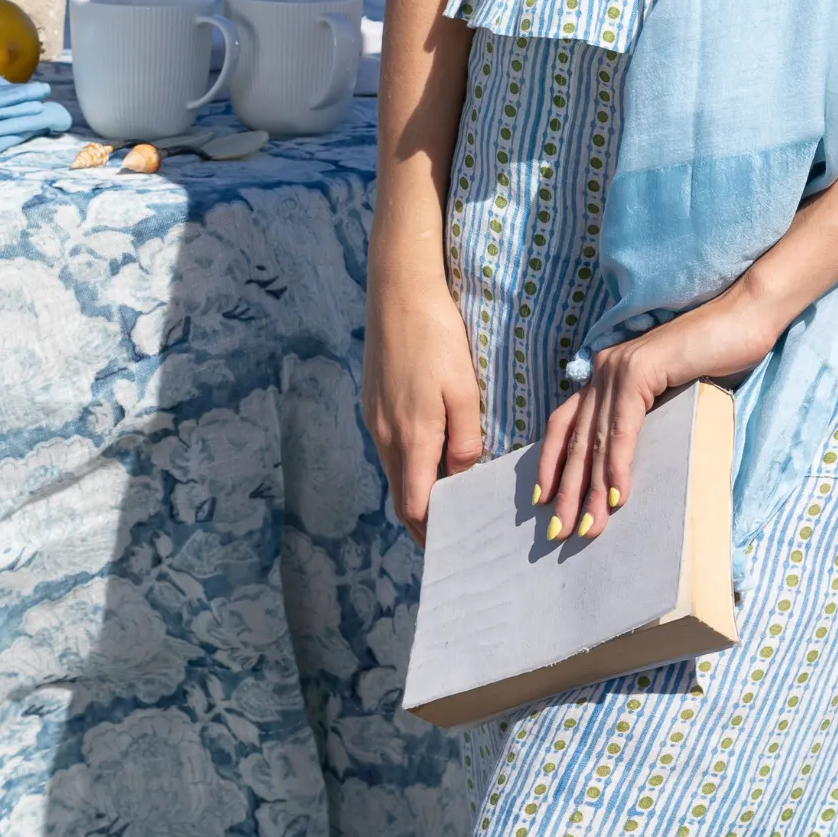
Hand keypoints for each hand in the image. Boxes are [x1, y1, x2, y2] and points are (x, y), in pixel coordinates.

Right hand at [364, 275, 486, 544]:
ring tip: (449, 496)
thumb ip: (464, 440)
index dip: (429, 531)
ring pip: (396, 468)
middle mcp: (385, 435)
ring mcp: (374, 418)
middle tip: (452, 531)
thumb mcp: (464, 391)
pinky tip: (432, 452)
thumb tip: (461, 476)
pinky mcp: (373, 401)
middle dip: (424, 517)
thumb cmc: (438, 339)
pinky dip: (410, 461)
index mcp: (410, 439)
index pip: (413, 505)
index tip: (450, 545)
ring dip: (417, 487)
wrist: (399, 292)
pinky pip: (392, 445)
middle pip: (401, 492)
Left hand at [536, 279, 784, 543]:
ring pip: (595, 440)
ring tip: (588, 527)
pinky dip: (617, 465)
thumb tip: (630, 464)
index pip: (564, 424)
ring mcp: (618, 367)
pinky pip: (622, 429)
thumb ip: (646, 416)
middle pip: (574, 439)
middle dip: (566, 491)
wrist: (745, 317)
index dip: (549, 462)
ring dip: (590, 490)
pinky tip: (617, 496)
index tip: (542, 500)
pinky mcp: (640, 370)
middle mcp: (604, 368)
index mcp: (607, 374)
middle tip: (558, 531)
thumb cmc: (717, 357)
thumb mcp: (672, 394)